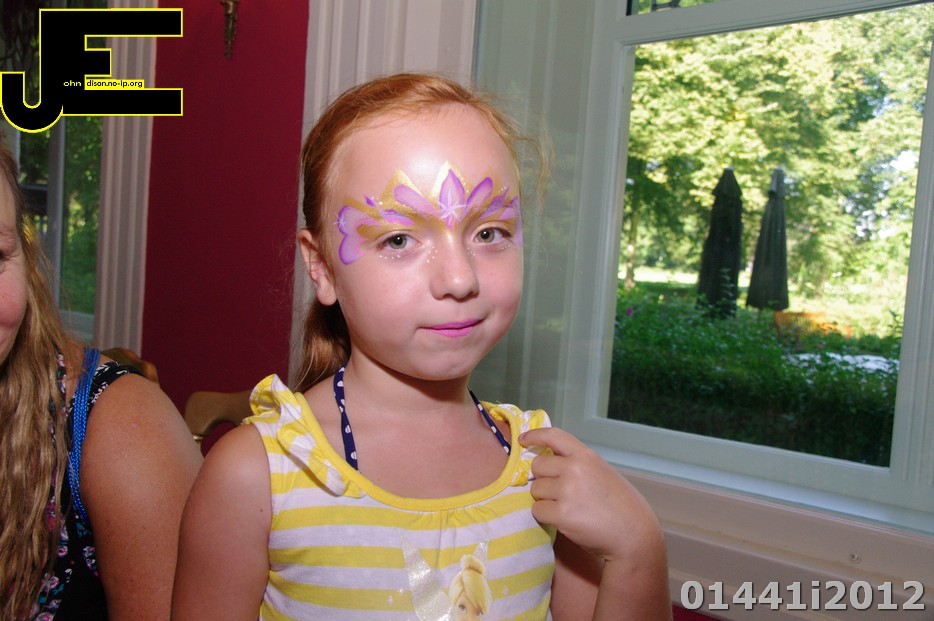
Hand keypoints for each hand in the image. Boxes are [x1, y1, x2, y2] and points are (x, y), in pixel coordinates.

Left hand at [519, 427, 661, 562]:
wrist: (633, 535)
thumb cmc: (619, 505)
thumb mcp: (601, 473)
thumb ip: (577, 464)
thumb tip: (547, 462)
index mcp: (586, 456)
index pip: (554, 435)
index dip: (534, 435)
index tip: (523, 440)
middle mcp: (574, 469)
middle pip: (537, 466)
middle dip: (543, 479)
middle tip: (561, 493)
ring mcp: (567, 490)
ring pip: (536, 490)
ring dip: (545, 500)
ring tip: (569, 508)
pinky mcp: (561, 514)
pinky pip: (537, 510)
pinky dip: (546, 517)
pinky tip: (566, 520)